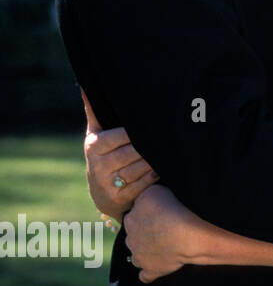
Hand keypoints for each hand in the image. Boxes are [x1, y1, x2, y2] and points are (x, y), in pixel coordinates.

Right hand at [83, 91, 157, 222]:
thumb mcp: (96, 135)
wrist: (101, 193)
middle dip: (152, 146)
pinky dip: (156, 175)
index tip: (155, 124)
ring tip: (170, 150)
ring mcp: (110, 184)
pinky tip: (165, 167)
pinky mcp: (122, 198)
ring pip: (141, 168)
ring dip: (157, 160)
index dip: (139, 132)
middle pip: (133, 152)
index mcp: (95, 146)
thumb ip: (95, 112)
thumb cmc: (103, 155)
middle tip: (171, 136)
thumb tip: (87, 86)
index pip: (122, 135)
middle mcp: (99, 166)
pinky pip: (146, 184)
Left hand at [122, 184, 198, 282]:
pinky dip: (150, 272)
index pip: (135, 214)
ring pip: (137, 253)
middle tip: (165, 228)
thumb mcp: (156, 190)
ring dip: (146, 251)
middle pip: (134, 234)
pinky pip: (145, 275)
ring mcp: (139, 255)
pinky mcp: (150, 270)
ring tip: (164, 246)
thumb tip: (145, 197)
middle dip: (145, 232)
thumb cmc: (174, 208)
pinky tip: (158, 267)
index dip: (148, 213)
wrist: (186, 234)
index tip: (162, 212)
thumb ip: (146, 195)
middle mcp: (130, 236)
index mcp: (131, 217)